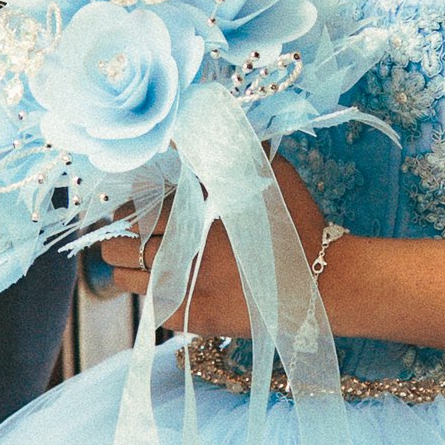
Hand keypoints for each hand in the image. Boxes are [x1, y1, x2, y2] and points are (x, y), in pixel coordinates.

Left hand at [97, 158, 329, 342]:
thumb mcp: (269, 172)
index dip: (133, 199)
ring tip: (133, 253)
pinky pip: (148, 303)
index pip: (142, 202)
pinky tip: (157, 278)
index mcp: (199, 212)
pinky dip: (145, 289)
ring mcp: (186, 288)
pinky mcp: (193, 318)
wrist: (325, 283)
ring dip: (123, 261)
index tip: (131, 196)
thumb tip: (192, 126)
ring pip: (123, 276)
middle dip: (119, 229)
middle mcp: (186, 251)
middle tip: (123, 223)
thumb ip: (230, 149)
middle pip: (122, 239)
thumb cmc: (299, 222)